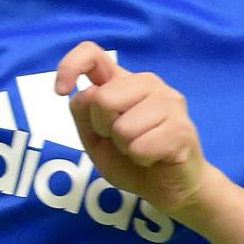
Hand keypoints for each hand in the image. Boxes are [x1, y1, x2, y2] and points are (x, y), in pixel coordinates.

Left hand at [54, 41, 214, 216]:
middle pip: (102, 98)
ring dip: (124, 147)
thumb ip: (84, 114)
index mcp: (122, 82)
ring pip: (122, 127)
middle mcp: (147, 83)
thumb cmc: (131, 160)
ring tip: (140, 149)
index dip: (70, 66)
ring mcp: (169, 102)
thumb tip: (90, 93)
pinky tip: (154, 158)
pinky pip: (141, 147)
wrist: (169, 188)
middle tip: (122, 141)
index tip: (61, 91)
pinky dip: (140, 159)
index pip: (92, 54)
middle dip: (103, 128)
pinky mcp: (182, 128)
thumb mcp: (94, 139)